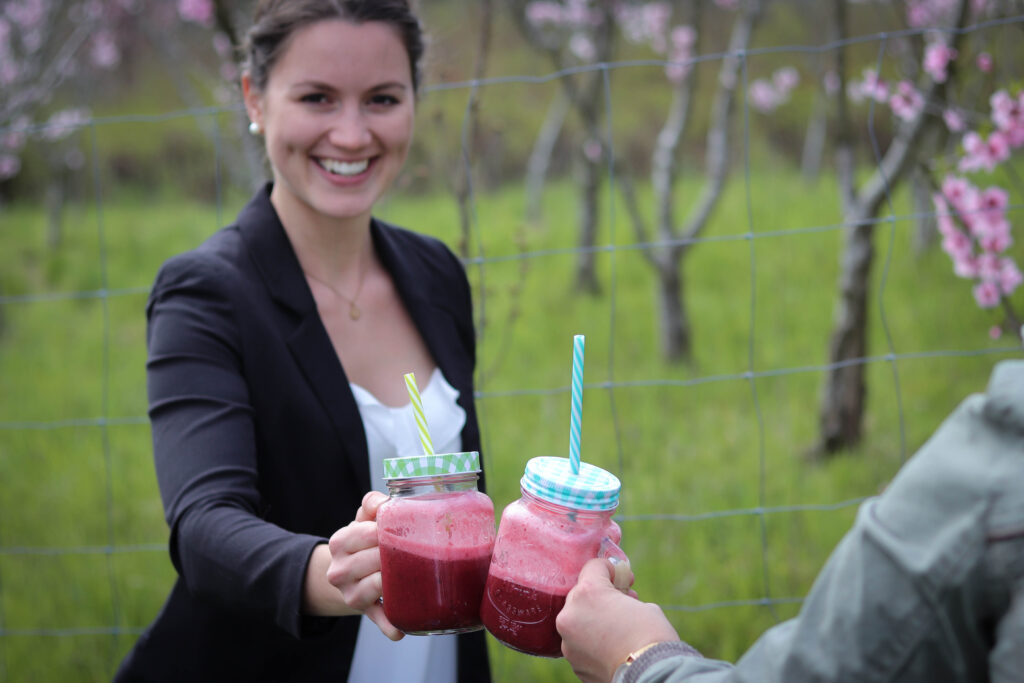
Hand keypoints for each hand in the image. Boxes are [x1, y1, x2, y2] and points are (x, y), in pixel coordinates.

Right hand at [326, 491, 402, 639]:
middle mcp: (339, 571)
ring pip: (375, 587)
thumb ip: (372, 504)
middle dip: (397, 553)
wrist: (348, 572)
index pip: (367, 534)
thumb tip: (383, 502)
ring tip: (414, 571)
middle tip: (417, 546)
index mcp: (339, 543)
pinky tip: (400, 628)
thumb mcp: (362, 519)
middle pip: (374, 559)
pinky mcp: (364, 611)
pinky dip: (389, 624)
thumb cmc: (362, 540)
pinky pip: (378, 619)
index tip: (406, 527)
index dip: (389, 529)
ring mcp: (350, 594)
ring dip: (396, 581)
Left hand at [556, 558, 679, 682]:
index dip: (611, 570)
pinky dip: (592, 640)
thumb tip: (618, 601)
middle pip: (582, 593)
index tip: (623, 578)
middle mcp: (571, 614)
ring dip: (594, 618)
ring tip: (617, 625)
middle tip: (623, 600)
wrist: (651, 674)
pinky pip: (580, 642)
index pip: (593, 567)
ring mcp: (568, 640)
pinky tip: (611, 644)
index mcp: (587, 593)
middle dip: (602, 595)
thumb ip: (621, 597)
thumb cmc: (651, 636)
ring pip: (578, 619)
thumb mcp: (642, 604)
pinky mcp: (573, 662)